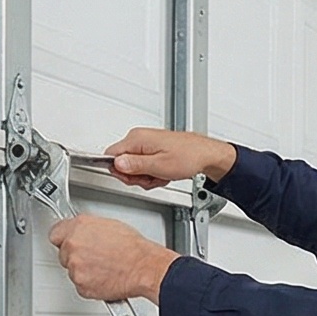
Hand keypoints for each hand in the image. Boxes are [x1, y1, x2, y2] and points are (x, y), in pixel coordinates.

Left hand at [50, 214, 180, 302]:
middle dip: (75, 255)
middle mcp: (73, 246)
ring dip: (83, 270)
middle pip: (63, 253)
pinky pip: (80, 285)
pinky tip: (104, 277)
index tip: (68, 241)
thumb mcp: (109, 226)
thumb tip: (84, 233)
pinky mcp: (81, 286)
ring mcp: (75, 268)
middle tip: (94, 256)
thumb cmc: (133, 248)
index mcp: (79, 227)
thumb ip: (88, 229)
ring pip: (72, 270)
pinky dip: (90, 284)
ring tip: (104, 267)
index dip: (64, 238)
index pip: (55, 233)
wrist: (143, 268)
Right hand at [102, 128, 235, 189]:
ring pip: (133, 167)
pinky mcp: (153, 149)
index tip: (134, 177)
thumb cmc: (188, 156)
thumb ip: (134, 165)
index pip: (110, 156)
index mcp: (136, 139)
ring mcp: (146, 143)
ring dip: (146, 176)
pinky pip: (144, 165)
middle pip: (122, 163)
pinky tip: (163, 173)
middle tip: (150, 177)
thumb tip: (116, 164)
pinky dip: (153, 173)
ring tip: (160, 174)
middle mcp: (139, 138)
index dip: (120, 172)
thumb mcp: (159, 166)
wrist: (205, 155)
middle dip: (136, 176)